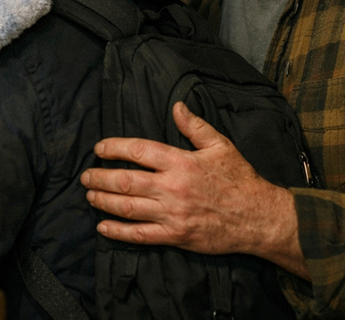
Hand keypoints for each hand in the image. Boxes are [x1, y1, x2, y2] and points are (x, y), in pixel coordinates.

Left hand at [81, 102, 308, 278]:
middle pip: (126, 181)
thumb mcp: (220, 145)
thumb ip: (195, 126)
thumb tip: (176, 106)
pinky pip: (141, 235)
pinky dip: (119, 232)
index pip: (138, 151)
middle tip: (85, 175)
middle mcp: (172, 188)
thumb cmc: (239, 179)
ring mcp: (172, 214)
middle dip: (100, 177)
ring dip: (104, 201)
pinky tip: (103, 227)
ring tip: (89, 195)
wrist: (258, 217)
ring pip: (128, 208)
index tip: (100, 148)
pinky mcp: (175, 236)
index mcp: (180, 162)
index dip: (114, 148)